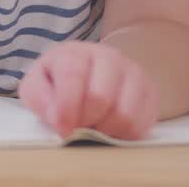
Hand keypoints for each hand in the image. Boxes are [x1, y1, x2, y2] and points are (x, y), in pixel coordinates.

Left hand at [19, 42, 159, 140]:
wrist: (96, 71)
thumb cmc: (61, 82)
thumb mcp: (38, 84)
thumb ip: (39, 97)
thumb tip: (57, 117)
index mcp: (75, 53)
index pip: (73, 75)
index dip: (67, 107)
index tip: (62, 128)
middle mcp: (108, 57)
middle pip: (101, 98)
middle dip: (85, 122)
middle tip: (78, 129)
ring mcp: (133, 73)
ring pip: (124, 115)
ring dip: (105, 131)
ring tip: (94, 129)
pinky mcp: (150, 92)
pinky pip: (141, 125)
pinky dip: (123, 136)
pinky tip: (111, 130)